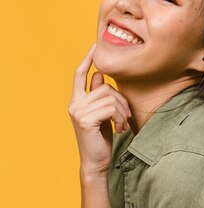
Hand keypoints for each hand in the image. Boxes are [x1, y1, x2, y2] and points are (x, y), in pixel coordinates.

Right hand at [68, 43, 131, 178]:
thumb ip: (99, 95)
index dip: (86, 60)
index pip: (79, 75)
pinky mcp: (85, 120)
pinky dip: (120, 118)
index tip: (94, 46)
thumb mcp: (103, 114)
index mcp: (77, 100)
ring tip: (122, 125)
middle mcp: (74, 104)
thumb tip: (98, 74)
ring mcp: (78, 111)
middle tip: (124, 118)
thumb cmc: (102, 137)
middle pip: (105, 87)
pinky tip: (119, 129)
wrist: (97, 161)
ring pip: (111, 98)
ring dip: (123, 112)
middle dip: (121, 101)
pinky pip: (111, 108)